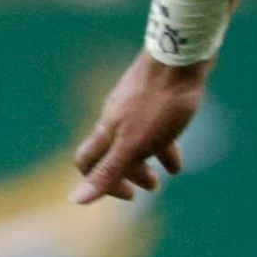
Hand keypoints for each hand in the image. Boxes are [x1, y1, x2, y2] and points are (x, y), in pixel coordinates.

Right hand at [70, 51, 205, 201]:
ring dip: (147, 160)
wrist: (181, 56)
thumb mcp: (134, 145)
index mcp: (106, 130)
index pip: (87, 163)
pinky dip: (164, 143)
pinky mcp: (154, 94)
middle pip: (111, 152)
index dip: (101, 183)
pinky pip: (154, 124)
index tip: (129, 195)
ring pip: (134, 139)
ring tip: (167, 174)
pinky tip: (178, 154)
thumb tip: (74, 200)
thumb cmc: (159, 103)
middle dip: (130, 174)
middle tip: (152, 187)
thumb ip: (108, 172)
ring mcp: (134, 104)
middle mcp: (115, 117)